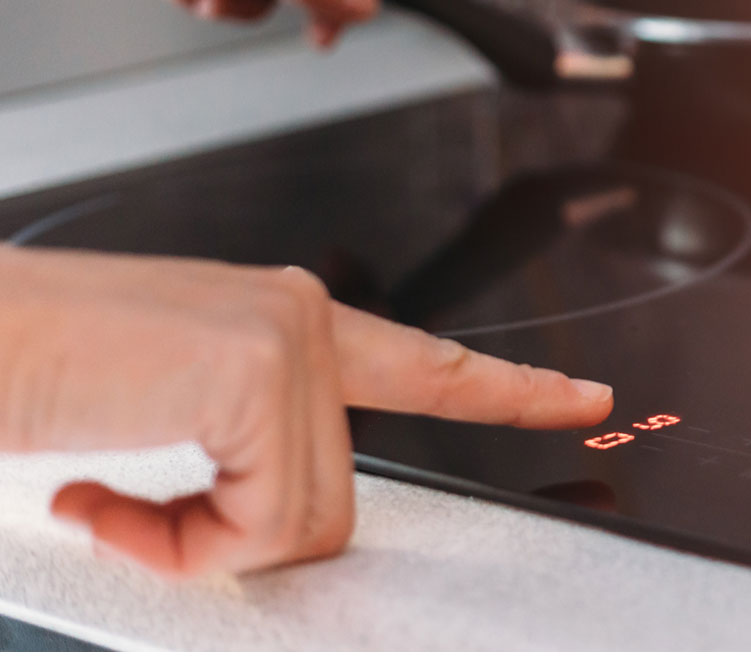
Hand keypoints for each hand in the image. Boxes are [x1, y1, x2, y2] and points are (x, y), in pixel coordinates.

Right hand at [0, 245, 612, 577]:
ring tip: (105, 493)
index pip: (426, 363)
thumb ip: (245, 446)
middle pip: (337, 498)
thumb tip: (279, 523)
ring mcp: (291, 338)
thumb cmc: (33, 372)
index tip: (585, 397)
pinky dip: (172, 542)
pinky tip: (97, 490)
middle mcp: (303, 316)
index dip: (511, 390)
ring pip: (301, 522)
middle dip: (234, 538)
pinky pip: (259, 524)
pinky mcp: (262, 372)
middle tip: (124, 508)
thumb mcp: (166, 409)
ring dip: (191, 543)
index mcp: (284, 321)